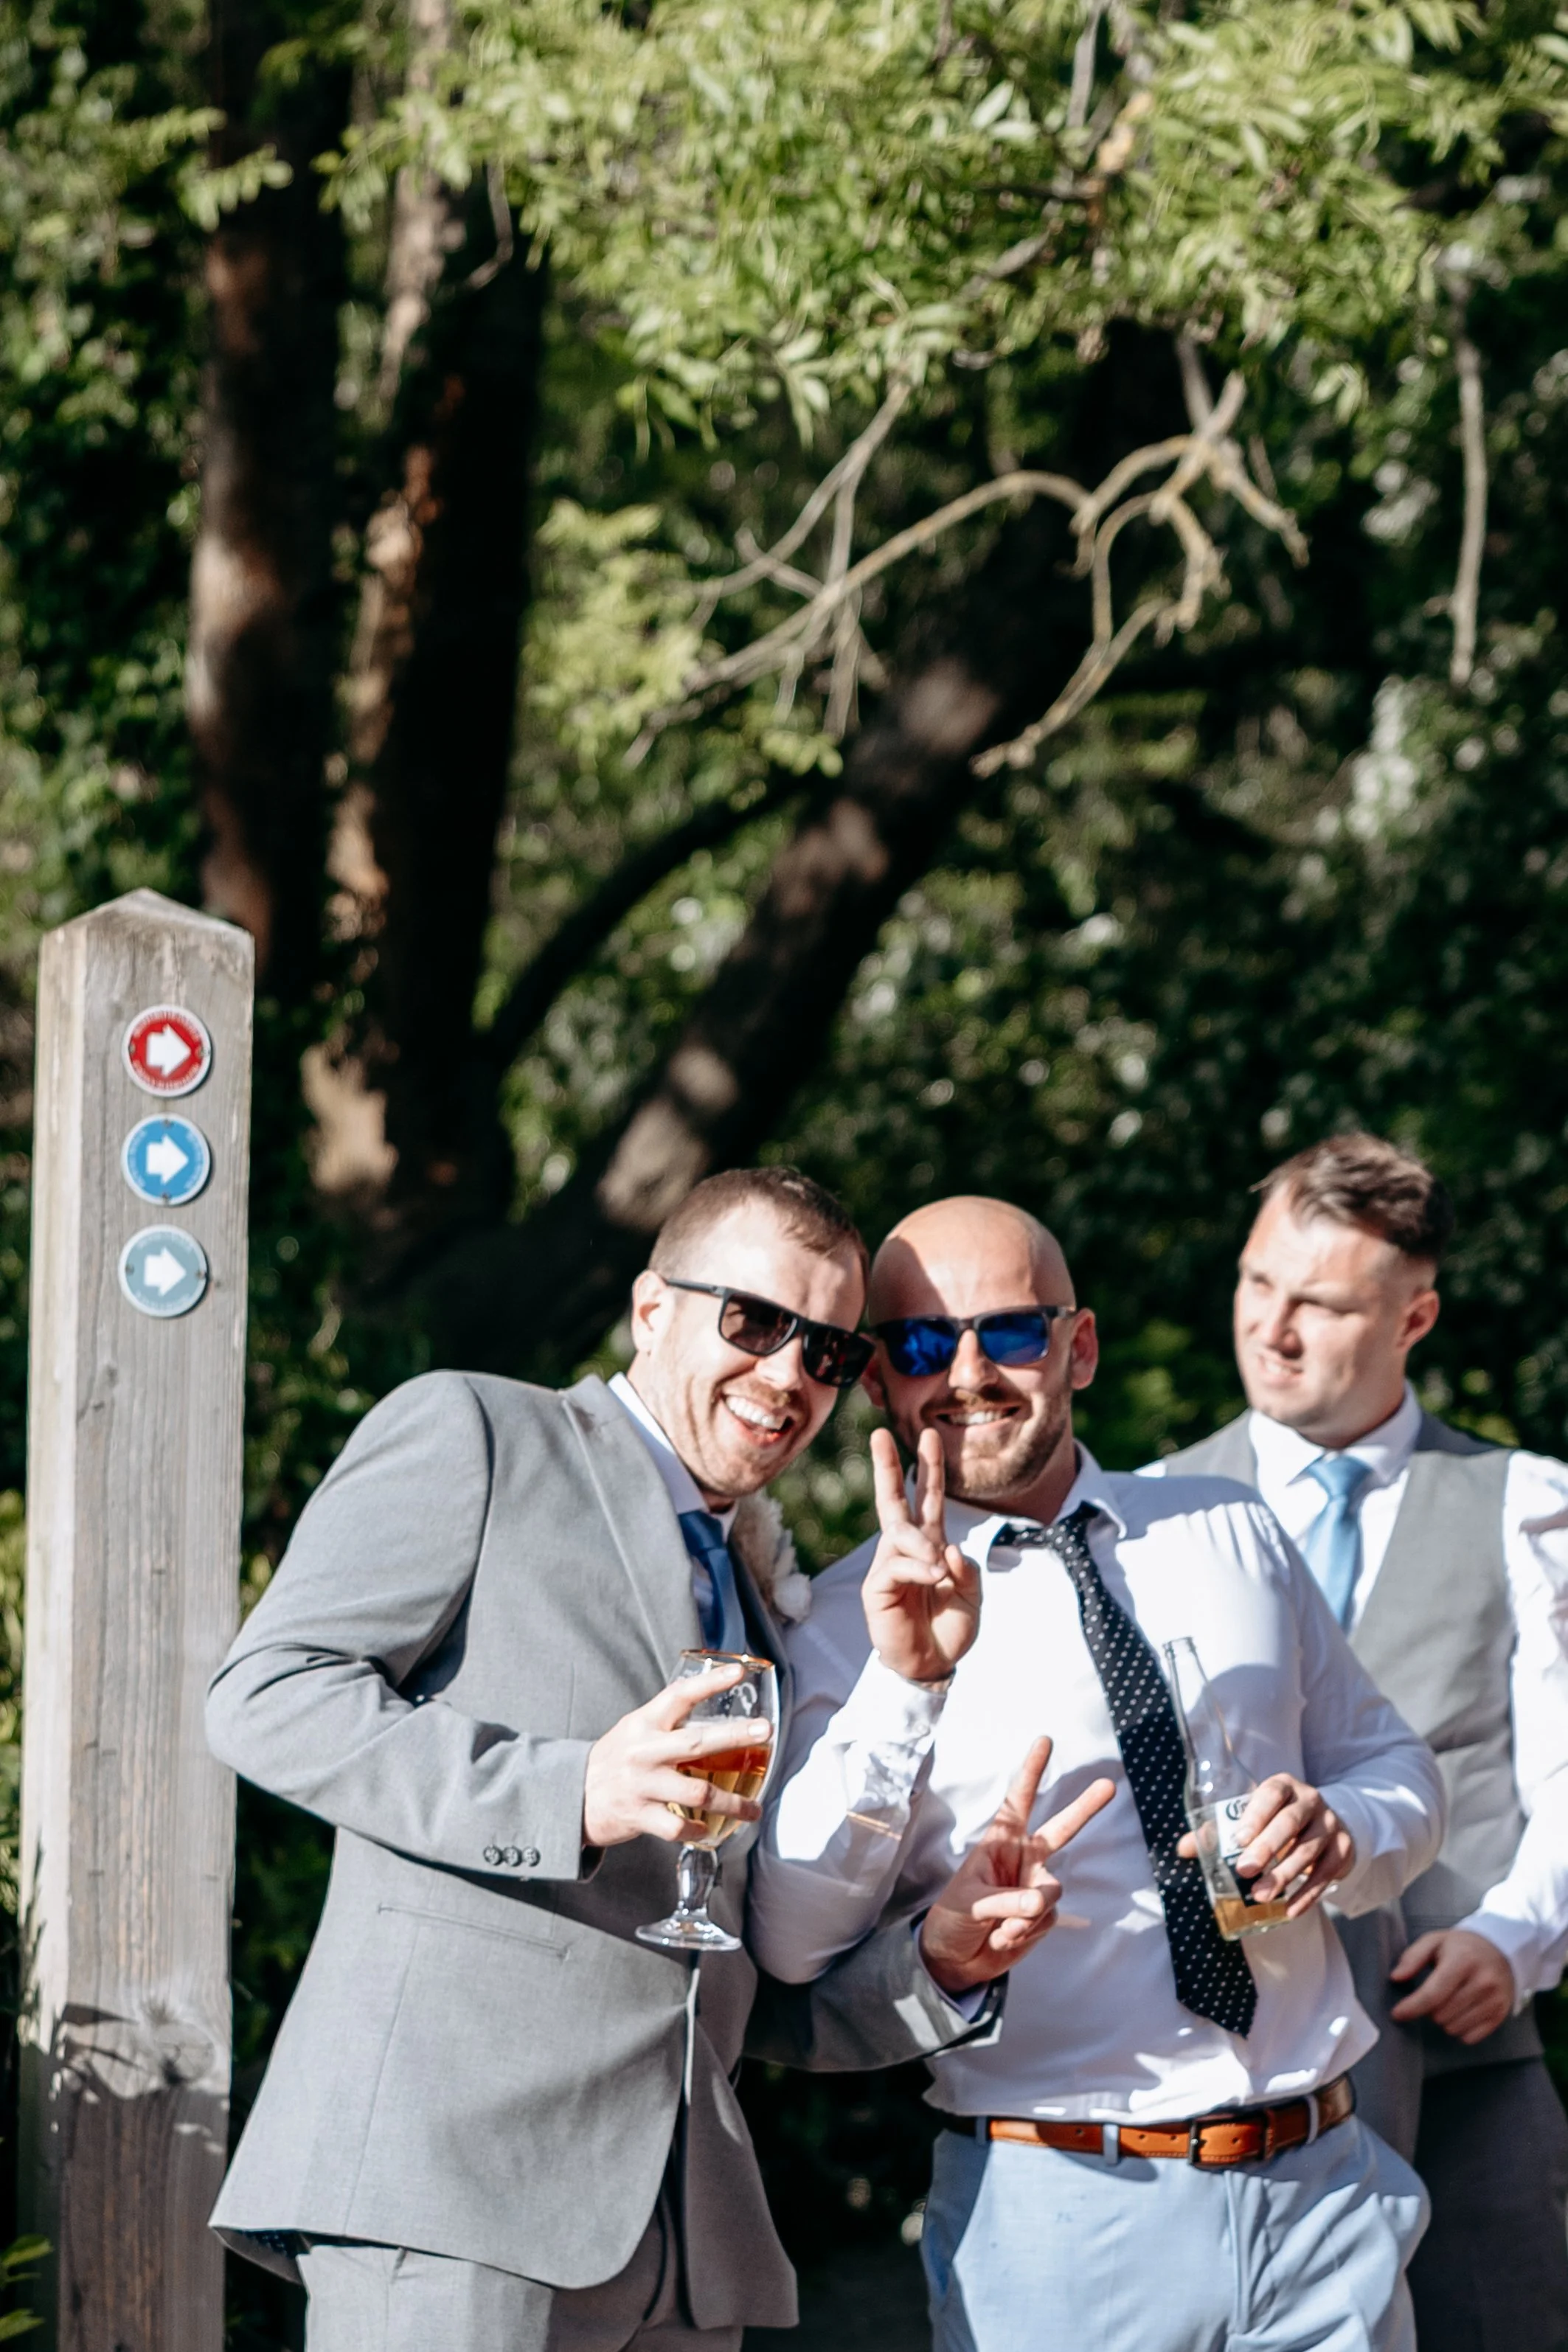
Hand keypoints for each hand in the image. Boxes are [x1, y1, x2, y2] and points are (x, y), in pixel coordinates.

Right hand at [582, 1663, 772, 1848]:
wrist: (572, 1795)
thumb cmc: (615, 1759)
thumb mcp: (635, 1729)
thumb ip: (668, 1720)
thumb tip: (713, 1703)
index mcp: (644, 1724)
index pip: (679, 1696)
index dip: (709, 1682)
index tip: (738, 1673)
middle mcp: (644, 1752)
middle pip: (697, 1742)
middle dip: (735, 1737)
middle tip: (765, 1732)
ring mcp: (642, 1785)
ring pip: (697, 1793)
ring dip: (732, 1803)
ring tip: (753, 1809)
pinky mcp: (639, 1816)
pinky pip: (678, 1827)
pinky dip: (699, 1831)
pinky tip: (711, 1830)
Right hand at [862, 1428, 980, 1684]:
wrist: (934, 1666)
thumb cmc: (950, 1629)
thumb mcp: (972, 1596)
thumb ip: (966, 1570)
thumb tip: (946, 1549)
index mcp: (930, 1543)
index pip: (928, 1498)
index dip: (929, 1467)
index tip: (929, 1434)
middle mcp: (906, 1549)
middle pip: (894, 1500)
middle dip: (887, 1466)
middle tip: (879, 1433)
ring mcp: (888, 1566)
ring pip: (899, 1534)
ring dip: (922, 1546)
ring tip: (938, 1571)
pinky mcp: (877, 1588)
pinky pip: (896, 1565)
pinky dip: (918, 1568)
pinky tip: (932, 1578)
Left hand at [918, 1736, 1115, 1994]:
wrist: (955, 1959)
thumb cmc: (952, 1919)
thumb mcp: (969, 1905)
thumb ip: (1005, 1902)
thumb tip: (1041, 1901)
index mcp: (998, 1843)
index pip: (1017, 1801)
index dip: (1032, 1771)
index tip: (1045, 1740)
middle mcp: (1022, 1859)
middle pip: (1060, 1830)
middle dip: (1084, 1808)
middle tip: (1109, 1785)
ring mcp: (1034, 1887)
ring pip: (1050, 1892)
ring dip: (1025, 1915)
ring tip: (997, 1929)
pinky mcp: (1042, 1916)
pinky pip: (1046, 1920)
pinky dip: (1025, 1933)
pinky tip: (1002, 1939)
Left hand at [1178, 1772, 1354, 1918]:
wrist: (1323, 1823)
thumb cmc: (1275, 1819)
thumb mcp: (1253, 1816)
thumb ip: (1219, 1830)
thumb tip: (1183, 1849)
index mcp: (1284, 1785)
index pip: (1271, 1793)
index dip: (1256, 1815)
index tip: (1239, 1840)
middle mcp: (1310, 1800)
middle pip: (1290, 1823)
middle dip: (1267, 1848)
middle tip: (1245, 1871)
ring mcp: (1330, 1824)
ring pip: (1308, 1850)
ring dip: (1284, 1875)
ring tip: (1261, 1896)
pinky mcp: (1343, 1849)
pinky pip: (1326, 1874)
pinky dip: (1308, 1894)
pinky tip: (1290, 1910)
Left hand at [1389, 1927, 1516, 2043]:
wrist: (1500, 1950)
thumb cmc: (1461, 1947)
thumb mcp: (1434, 1941)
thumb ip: (1412, 1957)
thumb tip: (1396, 1977)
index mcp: (1463, 1960)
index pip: (1434, 1993)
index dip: (1412, 2007)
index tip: (1396, 2014)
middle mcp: (1483, 1982)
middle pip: (1441, 2015)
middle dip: (1429, 2009)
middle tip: (1435, 1993)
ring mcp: (1495, 2000)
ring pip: (1454, 2029)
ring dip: (1444, 2020)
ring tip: (1450, 2000)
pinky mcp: (1501, 2015)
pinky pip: (1470, 2038)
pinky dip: (1460, 2029)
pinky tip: (1463, 2011)